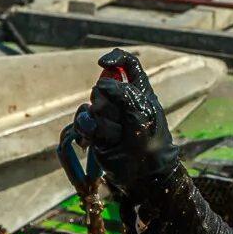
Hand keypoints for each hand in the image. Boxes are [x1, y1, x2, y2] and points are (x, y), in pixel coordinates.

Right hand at [87, 48, 179, 193]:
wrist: (143, 174)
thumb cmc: (150, 142)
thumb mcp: (142, 111)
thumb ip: (123, 92)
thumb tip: (101, 84)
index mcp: (139, 91)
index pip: (127, 64)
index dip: (115, 58)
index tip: (103, 63)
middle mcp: (121, 100)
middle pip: (102, 86)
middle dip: (111, 106)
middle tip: (125, 123)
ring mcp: (106, 115)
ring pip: (91, 106)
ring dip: (103, 124)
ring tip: (116, 137)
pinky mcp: (94, 131)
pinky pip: (82, 121)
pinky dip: (89, 131)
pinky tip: (97, 142)